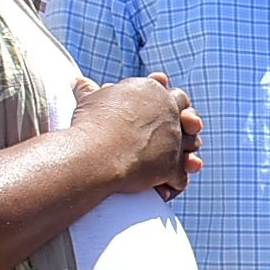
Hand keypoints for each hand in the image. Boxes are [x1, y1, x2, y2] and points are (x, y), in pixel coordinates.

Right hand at [71, 73, 201, 198]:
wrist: (94, 152)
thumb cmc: (90, 123)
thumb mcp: (91, 100)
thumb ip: (91, 89)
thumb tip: (77, 80)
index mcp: (153, 91)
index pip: (172, 94)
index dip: (169, 106)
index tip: (160, 114)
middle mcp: (170, 111)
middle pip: (191, 116)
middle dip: (187, 125)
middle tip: (176, 136)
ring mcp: (175, 139)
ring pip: (192, 145)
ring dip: (187, 155)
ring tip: (176, 163)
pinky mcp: (173, 165)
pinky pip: (180, 177)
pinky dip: (173, 185)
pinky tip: (163, 190)